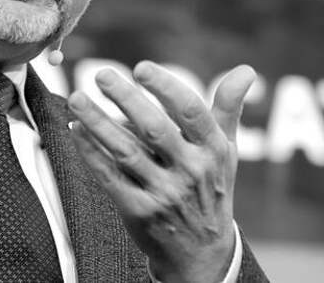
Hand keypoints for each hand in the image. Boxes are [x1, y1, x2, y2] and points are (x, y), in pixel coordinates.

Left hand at [67, 61, 256, 282]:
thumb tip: (246, 69)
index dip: (166, 87)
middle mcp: (191, 171)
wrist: (203, 254)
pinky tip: (77, 130)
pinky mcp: (139, 211)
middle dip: (126, 99)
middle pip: (154, 129)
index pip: (191, 112)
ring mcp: (164, 193)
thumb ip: (229, 108)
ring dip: (98, 123)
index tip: (141, 68)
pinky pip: (109, 176)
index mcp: (213, 150)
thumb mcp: (226, 150)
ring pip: (125, 151)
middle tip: (102, 75)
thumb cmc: (211, 188)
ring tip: (77, 99)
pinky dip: (91, 152)